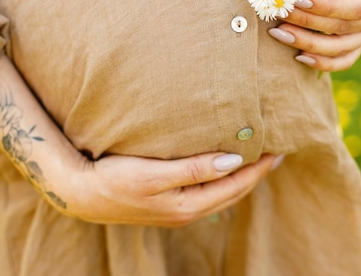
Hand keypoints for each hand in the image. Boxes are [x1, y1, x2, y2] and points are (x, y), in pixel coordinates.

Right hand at [61, 152, 279, 226]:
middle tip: (277, 151)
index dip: (258, 168)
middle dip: (256, 173)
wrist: (82, 194)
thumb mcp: (154, 173)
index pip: (235, 186)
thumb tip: (234, 161)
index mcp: (188, 205)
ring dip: (242, 176)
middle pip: (233, 192)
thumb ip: (194, 169)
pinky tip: (224, 165)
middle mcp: (188, 211)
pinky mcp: (169, 202)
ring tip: (257, 157)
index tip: (278, 148)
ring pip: (222, 192)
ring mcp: (178, 209)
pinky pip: (207, 190)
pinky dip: (223, 178)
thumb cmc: (115, 180)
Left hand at [268, 0, 360, 71]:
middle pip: (343, 28)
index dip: (324, 7)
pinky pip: (341, 61)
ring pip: (339, 48)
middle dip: (307, 22)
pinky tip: (298, 56)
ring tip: (277, 32)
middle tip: (278, 14)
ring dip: (306, 43)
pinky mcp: (356, 45)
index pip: (355, 6)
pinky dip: (320, 62)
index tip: (294, 0)